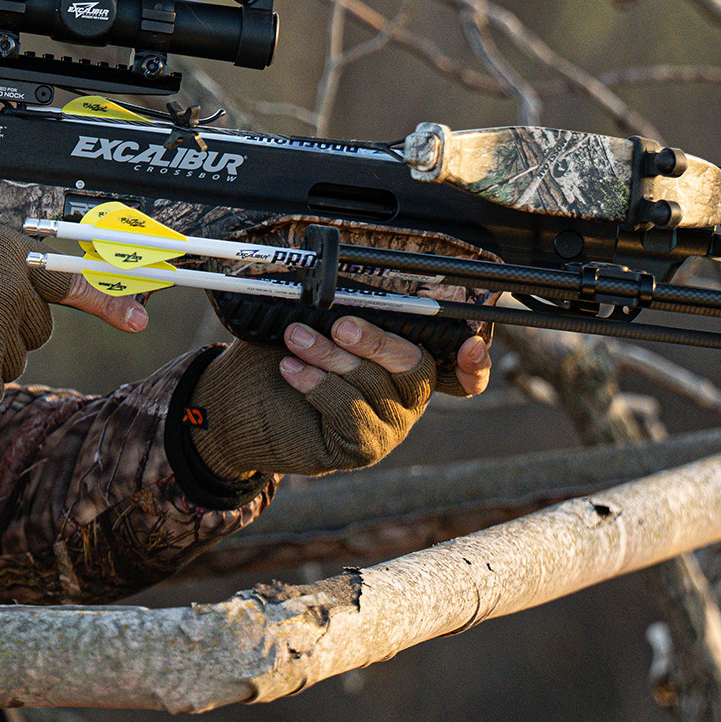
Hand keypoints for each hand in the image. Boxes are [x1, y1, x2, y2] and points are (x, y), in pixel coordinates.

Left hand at [187, 314, 487, 479]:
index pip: (460, 367)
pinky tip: (292, 369)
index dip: (474, 361)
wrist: (246, 403)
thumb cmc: (288, 352)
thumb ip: (346, 306)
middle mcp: (407, 395)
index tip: (471, 345)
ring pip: (374, 385)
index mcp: (405, 359)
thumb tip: (344, 274)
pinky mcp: (363, 447)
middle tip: (341, 326)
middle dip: (377, 342)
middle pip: (414, 366)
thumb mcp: (317, 322)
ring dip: (331, 357)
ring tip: (296, 338)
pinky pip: (350, 412)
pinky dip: (318, 385)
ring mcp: (389, 424)